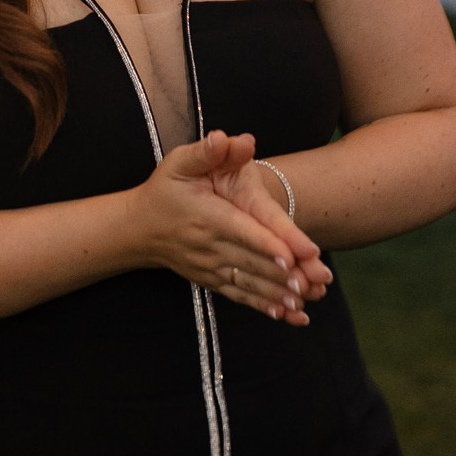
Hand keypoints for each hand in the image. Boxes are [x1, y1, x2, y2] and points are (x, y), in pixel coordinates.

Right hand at [133, 131, 332, 323]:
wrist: (138, 229)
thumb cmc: (164, 190)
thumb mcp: (178, 163)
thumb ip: (207, 152)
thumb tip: (233, 139)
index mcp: (208, 215)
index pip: (242, 230)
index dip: (269, 243)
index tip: (294, 256)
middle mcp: (210, 246)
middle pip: (253, 261)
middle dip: (287, 273)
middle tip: (317, 281)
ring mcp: (211, 268)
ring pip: (251, 283)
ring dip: (281, 295)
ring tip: (308, 302)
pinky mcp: (213, 281)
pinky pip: (242, 297)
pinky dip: (266, 307)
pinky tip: (291, 315)